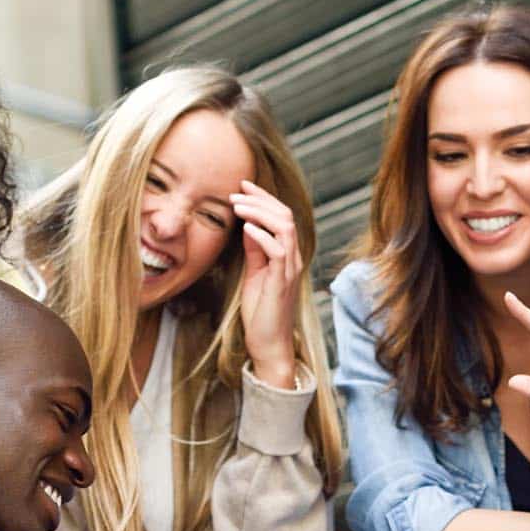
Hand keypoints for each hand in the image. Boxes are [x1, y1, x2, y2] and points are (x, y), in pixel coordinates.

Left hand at [229, 180, 303, 388]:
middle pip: (285, 216)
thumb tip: (248, 226)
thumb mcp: (254, 274)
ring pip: (284, 228)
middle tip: (236, 191)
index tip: (242, 186)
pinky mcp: (281, 283)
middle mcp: (292, 259)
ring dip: (259, 213)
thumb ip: (255, 251)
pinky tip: (246, 229)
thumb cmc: (261, 312)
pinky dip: (262, 236)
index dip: (264, 198)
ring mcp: (289, 270)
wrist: (268, 344)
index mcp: (287, 255)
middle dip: (260, 199)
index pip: (282, 217)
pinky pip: (277, 252)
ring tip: (237, 206)